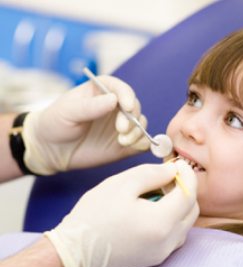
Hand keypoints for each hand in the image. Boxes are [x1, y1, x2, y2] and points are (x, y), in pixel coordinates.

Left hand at [22, 75, 149, 174]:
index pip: (121, 89)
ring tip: (122, 141)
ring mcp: (121, 127)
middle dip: (132, 118)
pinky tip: (130, 147)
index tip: (126, 106)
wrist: (51, 150)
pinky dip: (142, 144)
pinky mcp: (125, 145)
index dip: (127, 96)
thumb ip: (90, 106)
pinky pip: (141, 143)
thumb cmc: (55, 124)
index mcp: (102, 92)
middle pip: (135, 108)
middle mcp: (115, 108)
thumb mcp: (68, 112)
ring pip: (141, 125)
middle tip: (121, 130)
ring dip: (137, 132)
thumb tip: (114, 99)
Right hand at [44, 160, 198, 266]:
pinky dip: (171, 220)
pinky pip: (174, 236)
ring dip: (179, 205)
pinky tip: (153, 211)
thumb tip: (173, 171)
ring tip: (158, 194)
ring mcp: (162, 253)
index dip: (188, 175)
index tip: (179, 165)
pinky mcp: (155, 259)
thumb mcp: (122, 184)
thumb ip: (153, 174)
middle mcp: (167, 242)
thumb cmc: (94, 215)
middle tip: (167, 178)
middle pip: (192, 210)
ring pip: (185, 224)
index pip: (189, 194)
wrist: (74, 251)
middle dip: (185, 190)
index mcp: (162, 222)